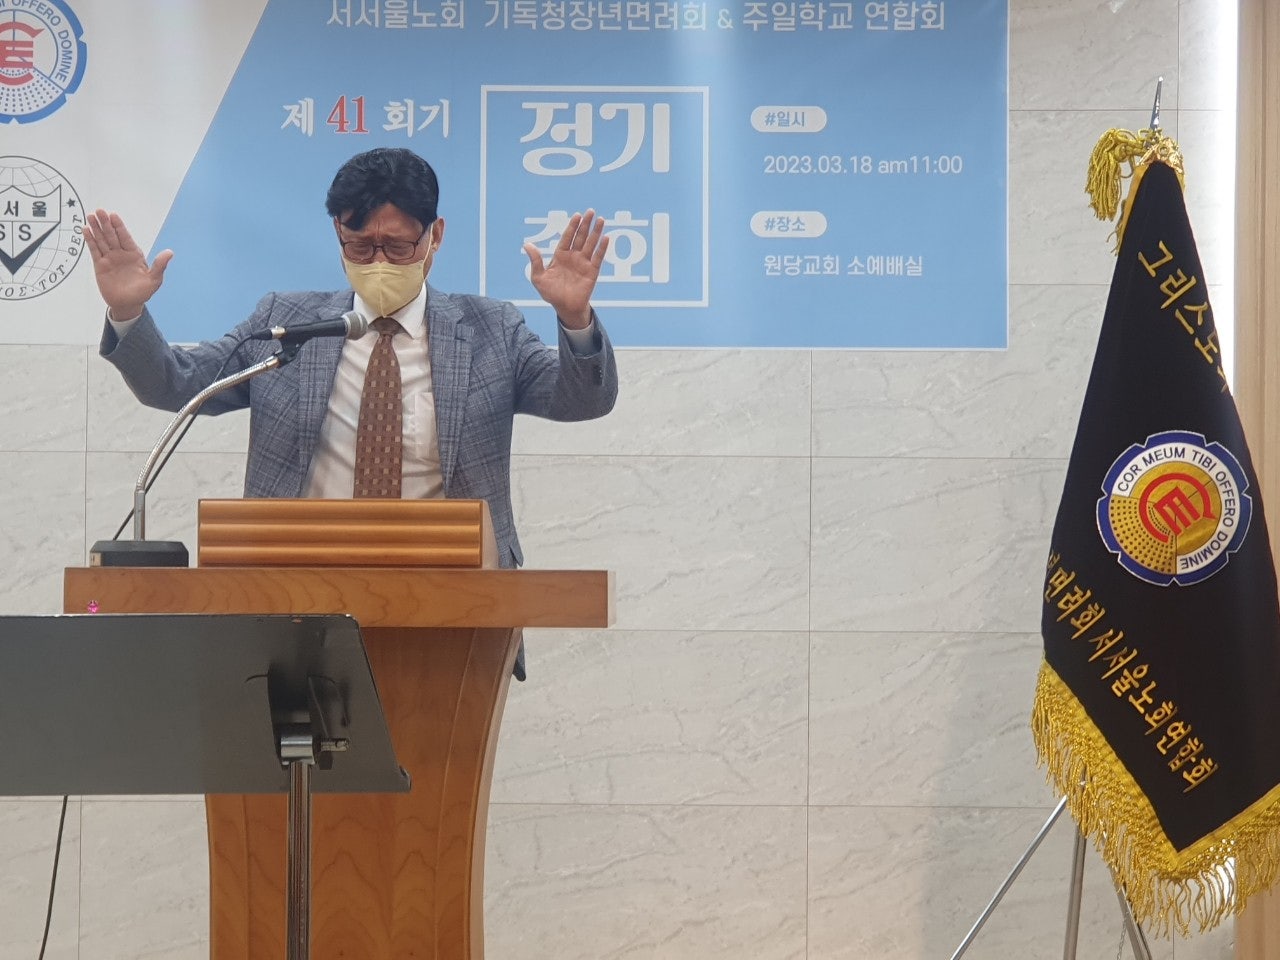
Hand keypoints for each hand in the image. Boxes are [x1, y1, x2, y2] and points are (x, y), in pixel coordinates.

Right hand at [83, 209, 172, 319]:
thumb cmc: (142, 293)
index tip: (113, 215)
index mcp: (134, 254)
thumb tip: (170, 252)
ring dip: (96, 228)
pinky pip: (94, 250)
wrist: (127, 305)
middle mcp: (121, 253)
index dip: (119, 226)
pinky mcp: (100, 265)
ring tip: (90, 216)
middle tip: (99, 211)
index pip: (125, 237)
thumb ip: (159, 266)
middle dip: (106, 223)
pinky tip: (85, 230)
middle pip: (112, 235)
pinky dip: (90, 240)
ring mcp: (110, 258)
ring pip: (102, 240)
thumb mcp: (154, 280)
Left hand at [524, 209, 607, 329]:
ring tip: (600, 220)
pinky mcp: (592, 272)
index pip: (567, 237)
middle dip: (585, 224)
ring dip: (596, 232)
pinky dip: (602, 248)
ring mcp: (584, 263)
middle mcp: (573, 257)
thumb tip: (527, 244)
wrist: (565, 308)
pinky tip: (605, 238)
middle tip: (591, 211)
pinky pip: (598, 258)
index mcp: (560, 256)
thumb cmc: (551, 294)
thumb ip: (535, 261)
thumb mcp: (538, 278)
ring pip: (591, 244)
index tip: (577, 215)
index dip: (572, 227)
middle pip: (580, 237)